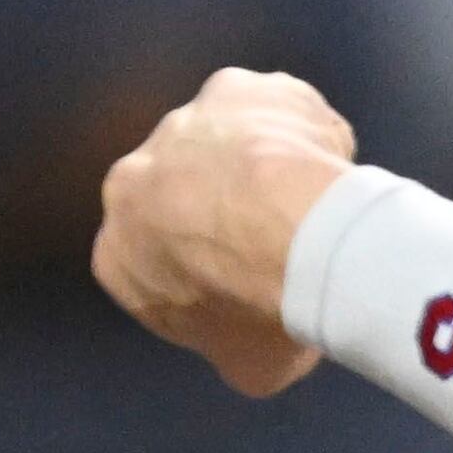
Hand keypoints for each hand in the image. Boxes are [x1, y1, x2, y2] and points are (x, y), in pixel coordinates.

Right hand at [93, 69, 354, 395]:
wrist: (290, 234)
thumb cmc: (261, 310)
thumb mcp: (247, 364)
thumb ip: (236, 345)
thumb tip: (257, 348)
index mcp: (118, 251)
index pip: (157, 268)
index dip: (209, 280)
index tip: (252, 290)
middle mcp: (133, 177)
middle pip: (186, 197)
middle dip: (228, 216)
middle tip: (287, 246)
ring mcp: (184, 124)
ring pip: (228, 148)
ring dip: (264, 169)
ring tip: (317, 207)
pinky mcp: (236, 87)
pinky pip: (275, 112)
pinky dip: (303, 134)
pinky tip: (334, 167)